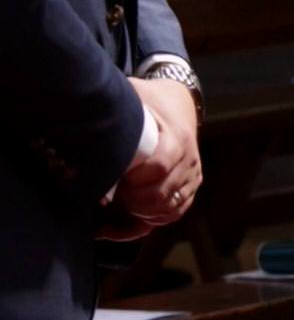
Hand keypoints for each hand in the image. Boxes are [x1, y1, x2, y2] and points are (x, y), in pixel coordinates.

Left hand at [114, 77, 202, 225]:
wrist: (179, 104)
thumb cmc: (150, 103)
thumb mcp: (133, 97)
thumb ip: (113, 110)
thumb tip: (77, 118)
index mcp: (176, 138)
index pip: (158, 167)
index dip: (132, 180)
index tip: (111, 179)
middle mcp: (189, 161)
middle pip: (161, 195)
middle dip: (130, 201)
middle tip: (106, 195)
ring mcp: (191, 177)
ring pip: (167, 210)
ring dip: (137, 214)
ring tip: (112, 206)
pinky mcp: (188, 188)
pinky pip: (170, 215)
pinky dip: (144, 222)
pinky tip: (120, 221)